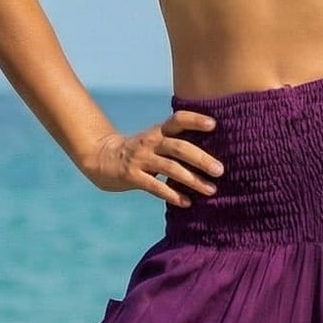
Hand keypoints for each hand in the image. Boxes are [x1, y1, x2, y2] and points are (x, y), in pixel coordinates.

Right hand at [81, 109, 223, 205]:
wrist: (102, 159)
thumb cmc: (139, 152)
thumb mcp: (155, 141)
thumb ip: (177, 144)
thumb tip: (213, 154)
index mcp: (158, 131)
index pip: (178, 120)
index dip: (194, 120)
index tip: (214, 124)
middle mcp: (150, 142)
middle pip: (179, 147)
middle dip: (201, 159)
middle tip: (220, 170)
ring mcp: (140, 159)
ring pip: (170, 168)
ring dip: (192, 180)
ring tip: (211, 190)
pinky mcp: (132, 176)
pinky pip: (155, 186)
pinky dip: (173, 195)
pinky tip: (187, 202)